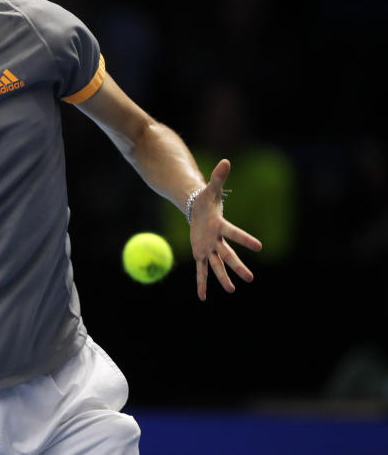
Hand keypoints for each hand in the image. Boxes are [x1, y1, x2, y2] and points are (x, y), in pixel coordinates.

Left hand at [190, 159, 262, 300]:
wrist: (199, 210)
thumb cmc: (207, 200)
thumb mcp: (210, 189)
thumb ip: (217, 177)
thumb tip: (226, 161)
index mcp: (221, 226)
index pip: (234, 233)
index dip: (245, 239)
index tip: (260, 247)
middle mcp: (218, 240)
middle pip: (228, 255)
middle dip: (237, 267)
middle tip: (250, 279)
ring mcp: (209, 249)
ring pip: (217, 265)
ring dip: (222, 278)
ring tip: (232, 291)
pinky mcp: (200, 254)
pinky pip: (201, 270)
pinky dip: (201, 283)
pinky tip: (202, 297)